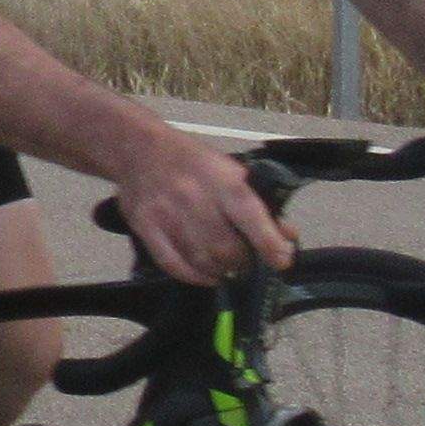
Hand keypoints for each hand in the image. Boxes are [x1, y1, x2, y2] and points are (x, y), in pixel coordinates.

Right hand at [105, 115, 294, 284]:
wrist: (138, 148)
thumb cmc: (191, 161)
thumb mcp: (230, 171)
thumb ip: (259, 204)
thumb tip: (286, 235)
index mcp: (222, 180)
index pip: (252, 218)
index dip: (270, 244)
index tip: (282, 261)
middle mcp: (194, 197)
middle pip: (226, 248)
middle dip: (244, 263)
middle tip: (247, 263)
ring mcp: (167, 214)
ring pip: (202, 261)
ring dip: (221, 272)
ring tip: (227, 269)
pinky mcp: (145, 227)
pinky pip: (173, 264)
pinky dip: (194, 277)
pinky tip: (205, 275)